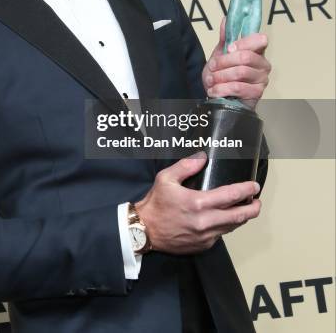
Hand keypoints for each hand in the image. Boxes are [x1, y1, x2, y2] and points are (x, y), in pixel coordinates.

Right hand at [136, 153, 260, 253]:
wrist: (144, 230)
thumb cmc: (156, 203)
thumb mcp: (166, 178)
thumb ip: (186, 166)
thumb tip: (203, 157)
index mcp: (198, 203)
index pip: (231, 196)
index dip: (246, 191)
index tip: (254, 187)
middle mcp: (205, 222)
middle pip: (239, 216)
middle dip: (253, 208)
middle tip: (257, 201)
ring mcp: (205, 236)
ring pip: (232, 227)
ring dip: (242, 218)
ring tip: (245, 209)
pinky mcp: (202, 246)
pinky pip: (221, 235)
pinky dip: (226, 226)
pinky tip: (224, 219)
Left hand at [202, 18, 270, 108]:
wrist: (220, 96)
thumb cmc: (222, 75)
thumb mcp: (221, 54)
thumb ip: (225, 38)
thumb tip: (226, 19)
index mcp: (257, 51)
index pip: (260, 40)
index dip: (243, 43)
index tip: (228, 48)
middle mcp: (263, 64)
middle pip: (245, 57)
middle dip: (223, 62)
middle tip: (212, 67)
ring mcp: (262, 79)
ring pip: (240, 72)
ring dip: (220, 76)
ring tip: (211, 80)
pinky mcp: (257, 93)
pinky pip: (238, 88)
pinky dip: (221, 89)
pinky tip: (214, 90)